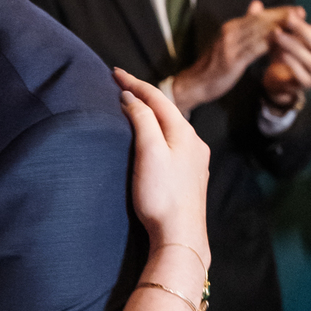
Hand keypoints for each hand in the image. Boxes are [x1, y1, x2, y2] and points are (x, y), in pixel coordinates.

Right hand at [114, 69, 209, 263]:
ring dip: (152, 115)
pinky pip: (174, 144)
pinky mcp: (191, 178)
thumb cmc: (162, 196)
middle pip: (166, 110)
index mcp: (184, 132)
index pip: (157, 98)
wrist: (181, 237)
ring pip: (171, 128)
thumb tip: (132, 98)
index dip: (134, 83)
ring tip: (134, 108)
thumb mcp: (149, 152)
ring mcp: (195, 162)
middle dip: (144, 96)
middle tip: (122, 85)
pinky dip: (159, 133)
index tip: (114, 72)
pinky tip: (153, 140)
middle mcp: (194, 143)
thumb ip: (142, 120)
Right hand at [171, 0, 296, 112]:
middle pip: (260, 21)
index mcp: (231, 27)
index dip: (279, 12)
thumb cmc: (214, 64)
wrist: (196, 83)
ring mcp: (230, 46)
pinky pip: (253, 50)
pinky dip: (268, 43)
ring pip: (258, 33)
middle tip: (302, 13)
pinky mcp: (231, 61)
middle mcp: (230, 33)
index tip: (297, 10)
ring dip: (279, 28)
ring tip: (298, 24)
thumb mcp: (228, 40)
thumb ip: (244, 24)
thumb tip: (257, 3)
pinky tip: (281, 42)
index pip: (259, 16)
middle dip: (283, 16)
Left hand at [265, 13, 310, 97]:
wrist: (284, 74)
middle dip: (305, 32)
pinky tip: (283, 54)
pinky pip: (302, 76)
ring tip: (278, 34)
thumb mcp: (302, 35)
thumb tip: (303, 11)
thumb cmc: (298, 49)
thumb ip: (306, 25)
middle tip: (290, 19)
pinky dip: (293, 64)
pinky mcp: (305, 85)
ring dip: (294, 45)